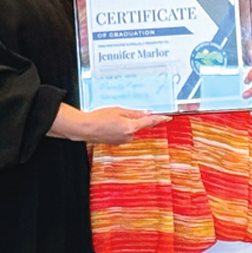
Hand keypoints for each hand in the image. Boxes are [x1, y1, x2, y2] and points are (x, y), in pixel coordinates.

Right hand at [49, 104, 168, 144]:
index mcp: (131, 127)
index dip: (159, 119)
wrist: (84, 128)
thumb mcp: (118, 110)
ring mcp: (122, 140)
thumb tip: (146, 113)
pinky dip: (120, 127)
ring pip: (130, 129)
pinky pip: (123, 133)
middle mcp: (128, 136)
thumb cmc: (98, 118)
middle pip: (139, 125)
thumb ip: (134, 113)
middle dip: (135, 118)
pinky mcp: (116, 142)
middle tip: (122, 112)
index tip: (167, 117)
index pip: (149, 122)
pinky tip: (110, 123)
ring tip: (111, 117)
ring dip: (125, 123)